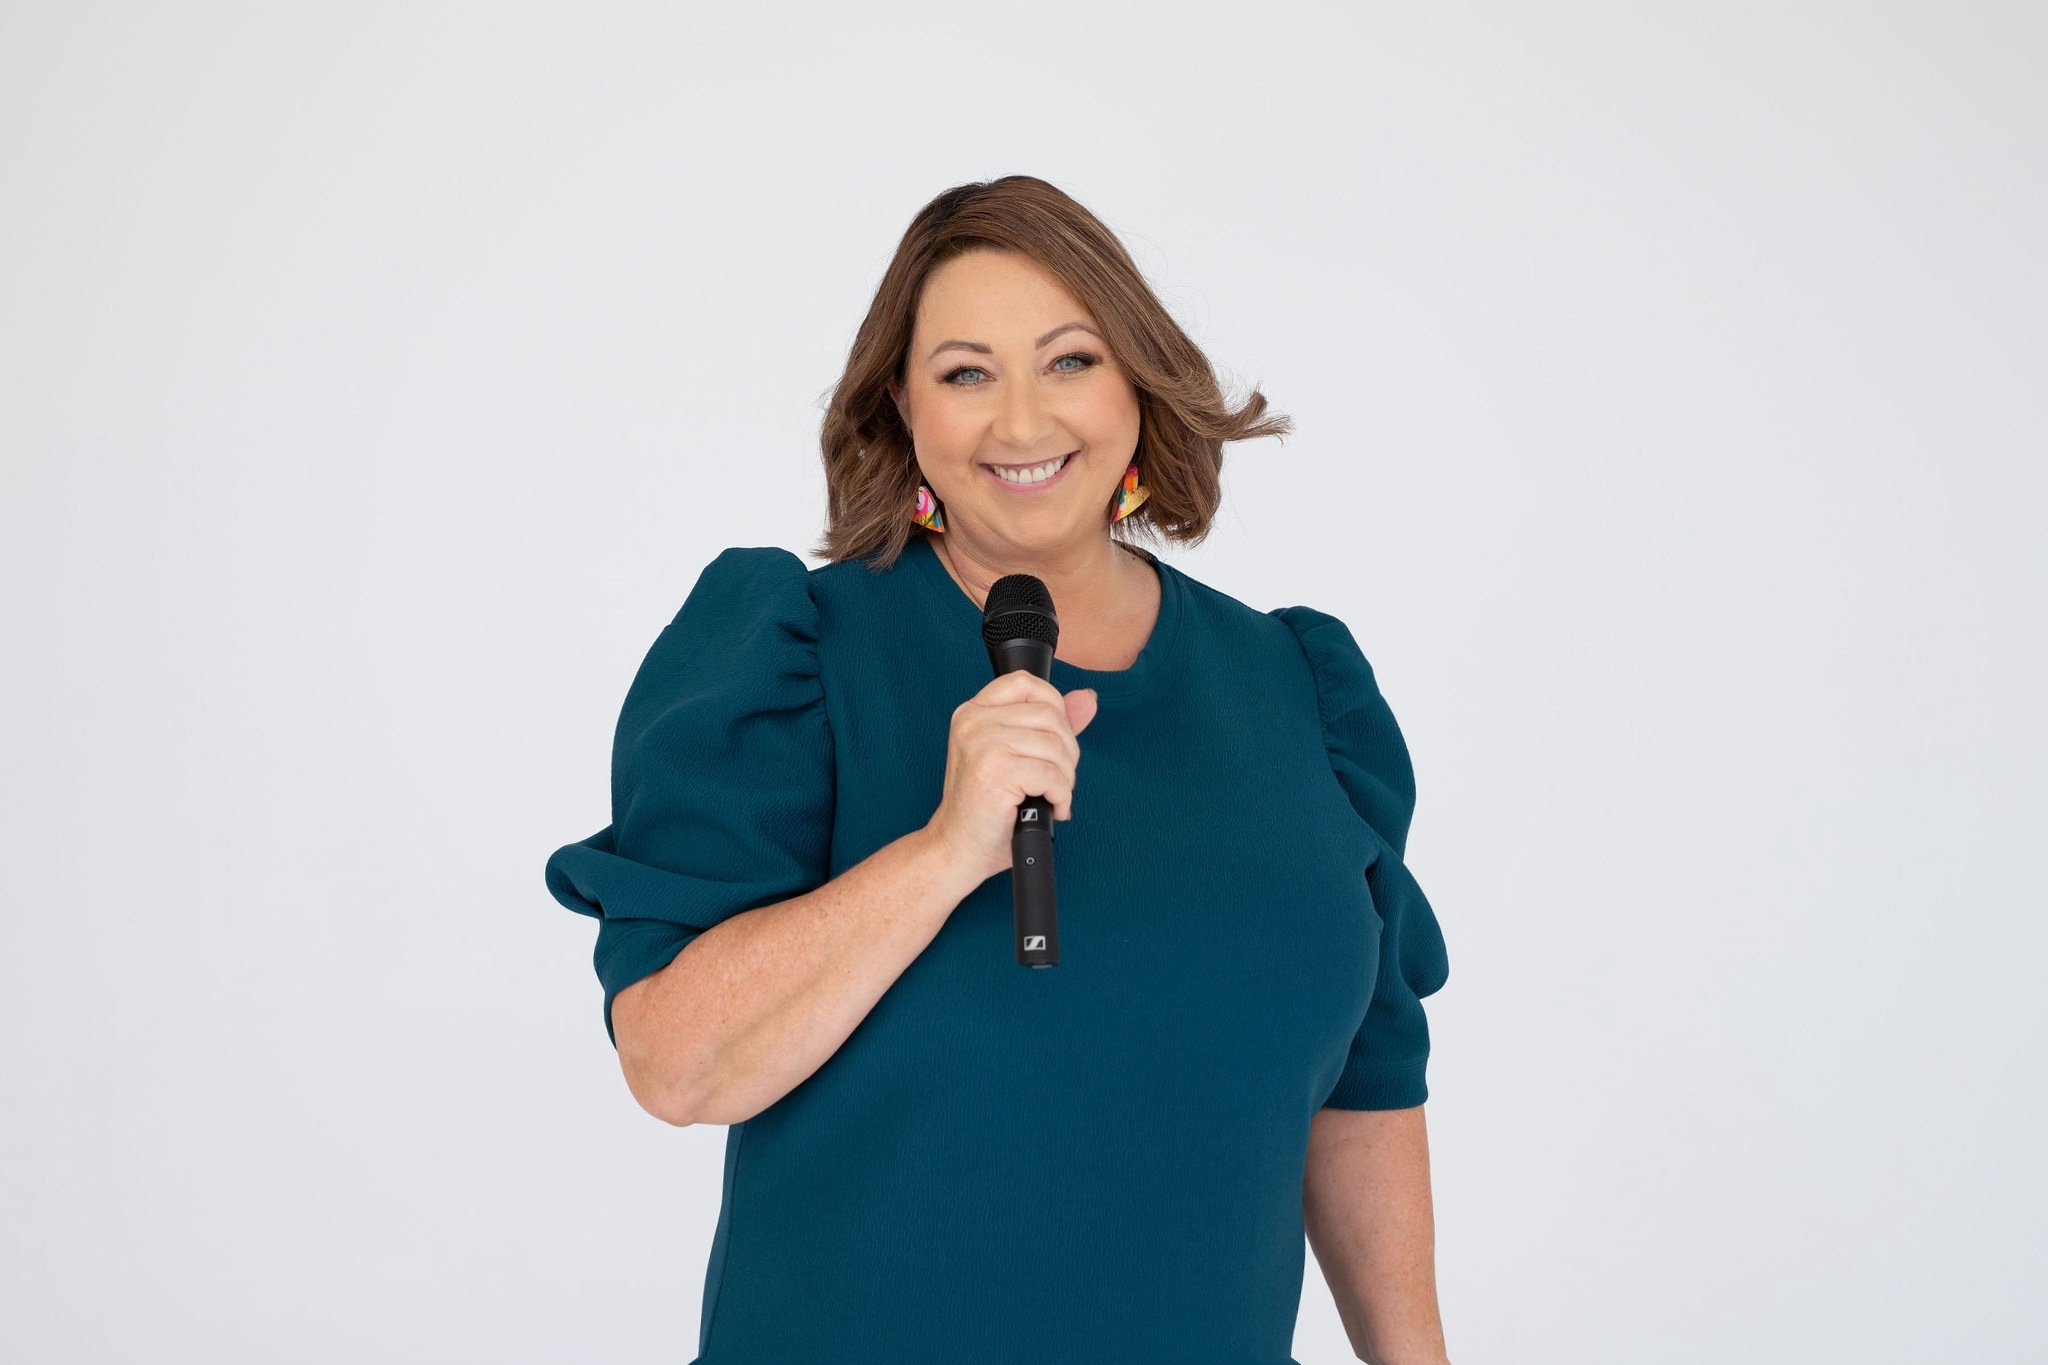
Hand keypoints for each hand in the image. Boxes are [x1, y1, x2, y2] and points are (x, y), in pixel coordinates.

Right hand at [924, 671, 1097, 884]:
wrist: (957, 849)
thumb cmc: (987, 809)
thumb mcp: (1017, 757)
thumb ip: (1050, 726)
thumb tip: (1087, 699)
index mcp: (973, 712)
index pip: (1026, 683)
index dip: (1054, 708)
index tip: (1054, 742)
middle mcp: (973, 722)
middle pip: (1049, 715)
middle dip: (1066, 751)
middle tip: (1056, 780)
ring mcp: (982, 743)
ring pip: (1055, 746)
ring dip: (1065, 778)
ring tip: (1053, 796)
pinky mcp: (994, 770)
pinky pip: (1052, 775)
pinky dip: (1061, 796)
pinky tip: (1051, 808)